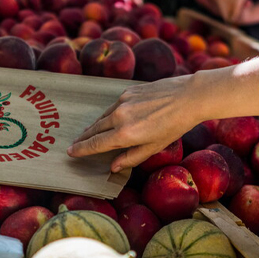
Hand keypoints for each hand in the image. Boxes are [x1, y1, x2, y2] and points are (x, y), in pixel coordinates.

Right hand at [68, 56, 258, 171]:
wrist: (188, 97)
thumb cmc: (174, 126)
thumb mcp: (154, 147)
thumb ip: (131, 157)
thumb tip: (113, 166)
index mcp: (125, 134)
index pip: (96, 144)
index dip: (81, 150)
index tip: (70, 152)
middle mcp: (119, 116)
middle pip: (94, 130)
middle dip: (84, 138)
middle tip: (74, 145)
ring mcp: (122, 101)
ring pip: (102, 117)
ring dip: (95, 126)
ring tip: (88, 134)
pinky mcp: (128, 91)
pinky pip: (113, 106)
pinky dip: (109, 115)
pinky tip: (110, 119)